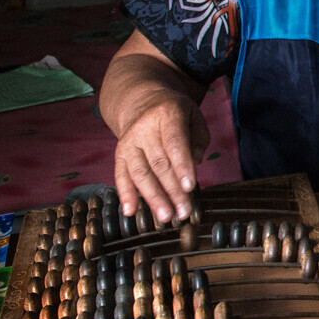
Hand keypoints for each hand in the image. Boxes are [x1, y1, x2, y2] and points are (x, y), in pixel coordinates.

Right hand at [112, 91, 209, 222]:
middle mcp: (144, 128)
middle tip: (183, 211)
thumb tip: (195, 162)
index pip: (175, 143)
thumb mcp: (193, 114)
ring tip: (165, 217)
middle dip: (172, 190)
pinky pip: (121, 175)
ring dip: (153, 198)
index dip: (182, 166)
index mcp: (167, 114)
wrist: (141, 102)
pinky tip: (130, 211)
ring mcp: (129, 142)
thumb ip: (199, 137)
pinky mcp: (119, 154)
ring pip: (140, 173)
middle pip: (159, 163)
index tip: (190, 187)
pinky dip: (125, 194)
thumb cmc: (173, 113)